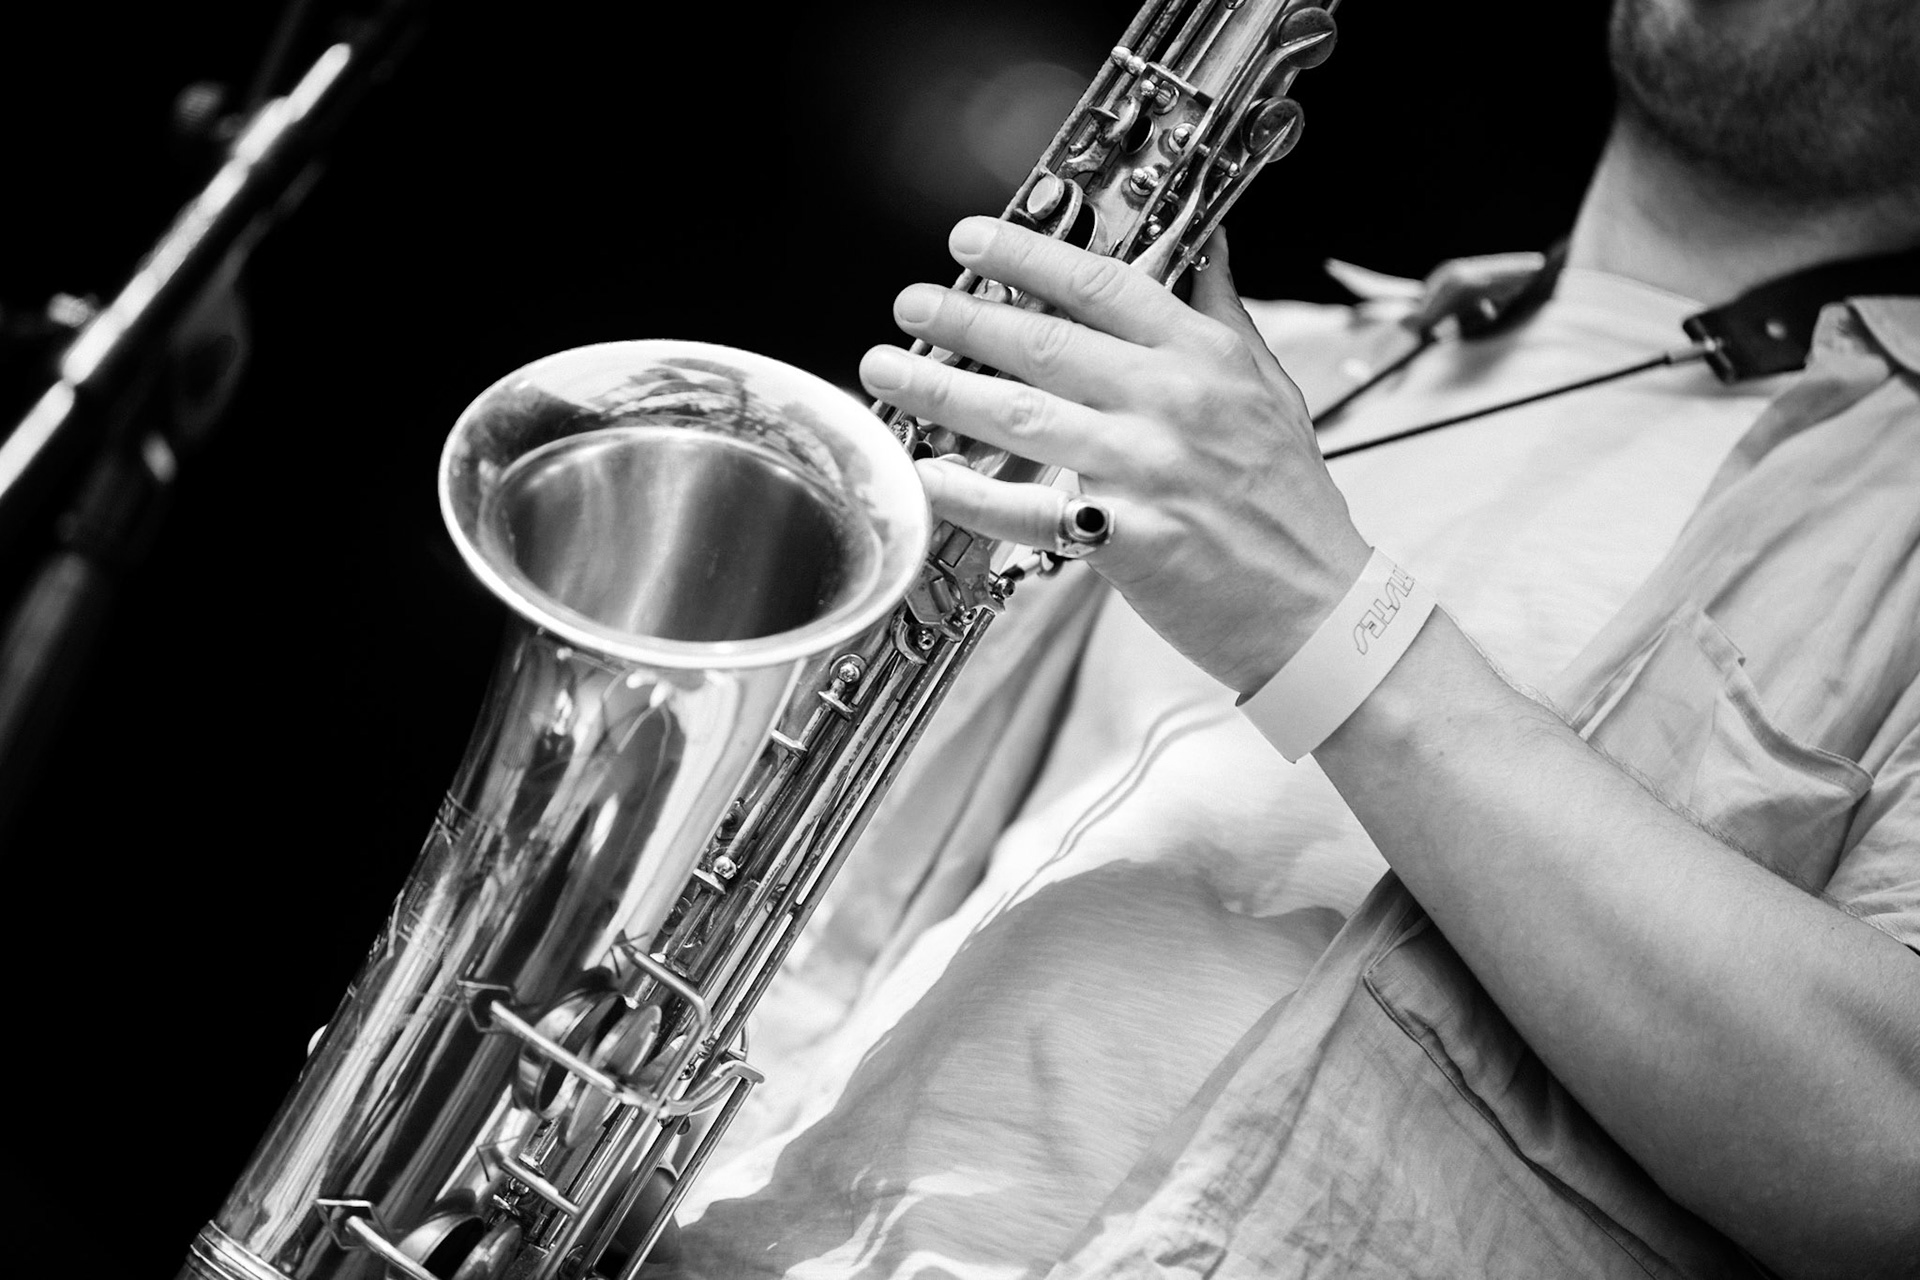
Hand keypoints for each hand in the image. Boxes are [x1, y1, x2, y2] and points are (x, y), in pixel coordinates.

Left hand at [859, 215, 1371, 693]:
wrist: (1319, 606)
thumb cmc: (1290, 502)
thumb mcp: (1271, 387)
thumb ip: (1224, 314)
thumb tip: (1207, 246)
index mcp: (1203, 356)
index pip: (1101, 284)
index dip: (1026, 255)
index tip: (972, 239)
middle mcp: (1169, 401)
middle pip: (1042, 342)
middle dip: (962, 317)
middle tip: (910, 304)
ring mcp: (1145, 468)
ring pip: (1019, 415)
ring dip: (940, 389)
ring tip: (887, 371)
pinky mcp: (1125, 537)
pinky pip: (1028, 508)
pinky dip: (969, 493)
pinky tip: (923, 475)